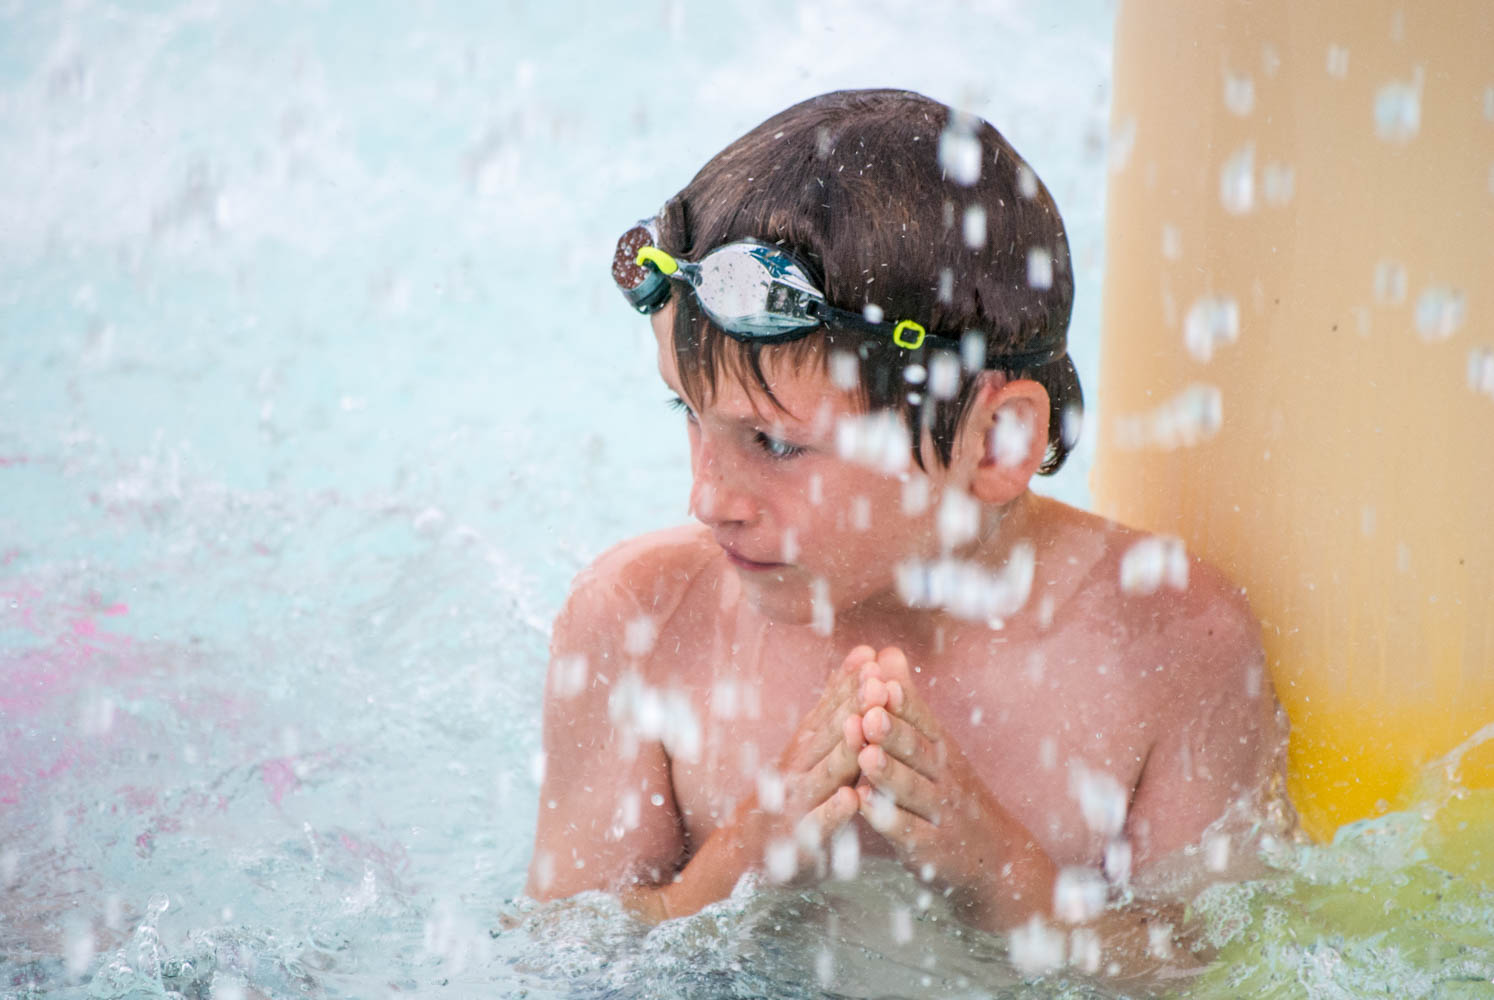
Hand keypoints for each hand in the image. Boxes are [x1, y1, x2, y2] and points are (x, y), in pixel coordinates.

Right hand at [746, 644, 876, 883]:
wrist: (746, 851)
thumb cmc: (794, 791)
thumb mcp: (812, 745)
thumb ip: (836, 702)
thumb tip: (862, 654)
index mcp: (806, 746)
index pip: (830, 710)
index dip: (850, 685)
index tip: (872, 659)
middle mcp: (798, 769)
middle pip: (828, 736)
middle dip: (852, 708)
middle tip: (876, 682)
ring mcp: (795, 803)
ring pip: (824, 775)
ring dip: (844, 753)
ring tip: (863, 730)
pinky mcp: (797, 840)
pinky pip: (816, 825)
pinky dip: (832, 813)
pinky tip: (851, 800)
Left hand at [852, 646, 1050, 924]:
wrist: (998, 859)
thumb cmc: (953, 793)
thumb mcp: (937, 745)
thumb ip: (908, 703)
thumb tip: (886, 651)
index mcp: (943, 749)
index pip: (921, 719)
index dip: (899, 701)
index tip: (876, 677)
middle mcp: (945, 778)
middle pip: (918, 751)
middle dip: (893, 731)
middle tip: (868, 711)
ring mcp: (941, 814)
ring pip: (913, 790)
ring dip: (888, 774)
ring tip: (865, 757)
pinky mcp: (932, 850)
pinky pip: (909, 832)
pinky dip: (887, 819)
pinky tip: (865, 805)